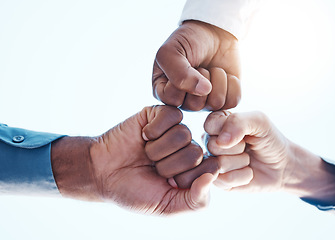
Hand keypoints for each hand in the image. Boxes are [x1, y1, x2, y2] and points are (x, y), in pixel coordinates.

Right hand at [51, 105, 214, 214]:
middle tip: (152, 168)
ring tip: (146, 153)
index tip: (167, 184)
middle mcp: (188, 148)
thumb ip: (196, 200)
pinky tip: (144, 137)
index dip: (186, 179)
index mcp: (195, 170)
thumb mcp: (167, 206)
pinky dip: (154, 130)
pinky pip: (172, 116)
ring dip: (157, 150)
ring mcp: (175, 130)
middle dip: (168, 166)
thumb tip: (213, 175)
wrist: (102, 172)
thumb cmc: (134, 191)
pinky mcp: (161, 114)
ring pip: (183, 134)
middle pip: (196, 153)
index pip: (211, 169)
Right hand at [153, 20, 240, 110]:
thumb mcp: (172, 51)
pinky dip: (232, 84)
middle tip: (200, 66)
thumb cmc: (188, 41)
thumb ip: (179, 73)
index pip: (173, 100)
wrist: (213, 31)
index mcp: (165, 92)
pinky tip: (225, 75)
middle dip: (202, 78)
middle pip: (195, 105)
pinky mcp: (225, 99)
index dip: (181, 81)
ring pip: (216, 103)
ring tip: (212, 68)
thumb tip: (204, 90)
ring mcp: (205, 102)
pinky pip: (232, 101)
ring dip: (218, 78)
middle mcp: (184, 102)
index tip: (183, 64)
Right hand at [203, 111, 334, 205]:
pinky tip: (248, 172)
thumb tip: (220, 142)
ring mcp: (213, 163)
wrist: (284, 166)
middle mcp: (211, 143)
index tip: (244, 132)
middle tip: (247, 147)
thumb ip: (237, 122)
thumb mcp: (259, 121)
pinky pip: (225, 180)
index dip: (229, 130)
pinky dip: (243, 176)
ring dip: (241, 162)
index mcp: (217, 124)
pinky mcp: (219, 181)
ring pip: (219, 164)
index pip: (209, 125)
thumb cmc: (270, 140)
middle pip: (212, 146)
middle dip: (237, 148)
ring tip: (248, 159)